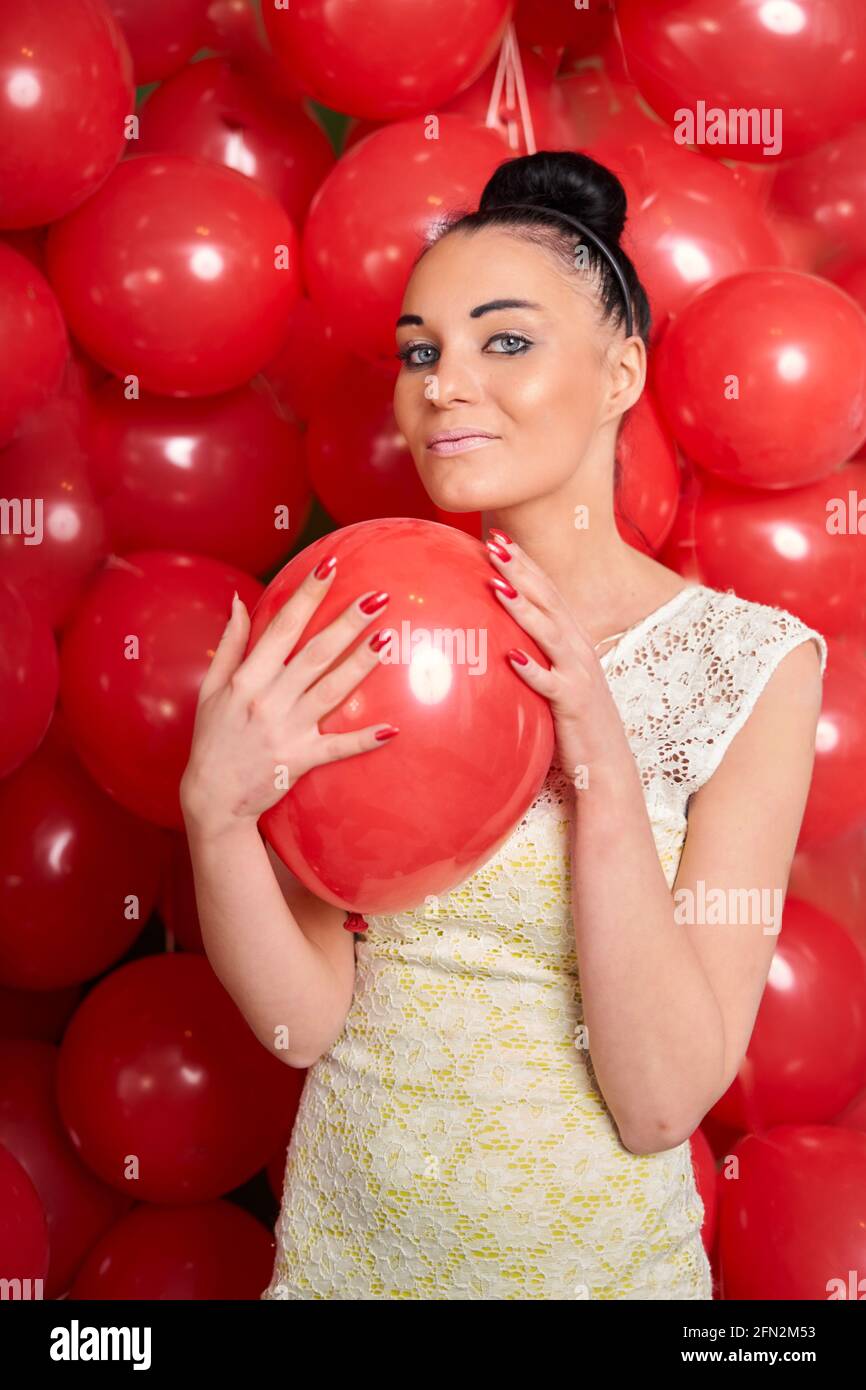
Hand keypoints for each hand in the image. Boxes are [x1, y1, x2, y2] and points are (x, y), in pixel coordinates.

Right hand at [179, 559, 397, 836]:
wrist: (213, 798)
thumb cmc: (213, 738)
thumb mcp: (210, 689)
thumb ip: (230, 644)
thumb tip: (239, 601)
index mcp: (247, 679)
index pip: (282, 627)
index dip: (307, 596)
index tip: (329, 567)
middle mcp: (268, 700)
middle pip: (315, 654)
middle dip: (347, 623)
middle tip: (378, 597)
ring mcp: (287, 731)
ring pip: (331, 692)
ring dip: (360, 666)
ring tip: (388, 641)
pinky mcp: (301, 759)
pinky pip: (338, 748)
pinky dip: (364, 740)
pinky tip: (392, 729)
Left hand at [484, 530, 630, 782]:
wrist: (607, 764)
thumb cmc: (576, 720)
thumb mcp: (557, 677)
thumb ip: (537, 652)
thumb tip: (502, 636)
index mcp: (574, 640)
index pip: (548, 592)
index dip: (525, 564)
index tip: (498, 539)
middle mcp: (579, 650)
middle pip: (548, 601)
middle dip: (521, 571)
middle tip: (494, 545)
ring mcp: (579, 675)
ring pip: (549, 634)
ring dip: (524, 608)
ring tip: (498, 586)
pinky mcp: (573, 704)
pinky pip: (550, 684)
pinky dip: (532, 670)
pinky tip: (512, 658)